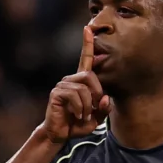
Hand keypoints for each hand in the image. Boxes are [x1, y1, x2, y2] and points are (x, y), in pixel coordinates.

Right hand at [40, 27, 110, 143]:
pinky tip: (76, 115)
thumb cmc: (77, 124)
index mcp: (80, 81)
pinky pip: (75, 96)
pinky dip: (80, 108)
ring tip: (83, 115)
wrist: (59, 134)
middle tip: (95, 108)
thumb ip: (104, 108)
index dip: (87, 44)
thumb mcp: (96, 118)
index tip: (87, 28)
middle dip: (97, 93)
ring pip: (83, 89)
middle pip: (90, 75)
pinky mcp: (56, 93)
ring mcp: (62, 85)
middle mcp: (70, 79)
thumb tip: (105, 98)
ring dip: (87, 105)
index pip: (85, 59)